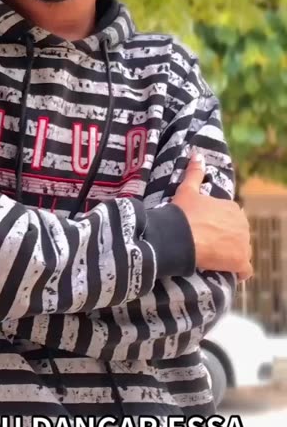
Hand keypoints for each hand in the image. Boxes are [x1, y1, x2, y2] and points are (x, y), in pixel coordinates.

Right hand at [172, 153, 252, 280]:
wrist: (180, 237)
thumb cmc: (183, 213)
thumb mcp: (187, 190)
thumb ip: (194, 172)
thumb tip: (196, 154)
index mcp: (232, 208)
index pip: (231, 220)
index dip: (219, 227)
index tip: (207, 232)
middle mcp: (242, 224)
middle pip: (238, 236)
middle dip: (228, 241)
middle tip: (209, 246)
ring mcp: (243, 243)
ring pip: (242, 252)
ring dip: (232, 256)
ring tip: (216, 260)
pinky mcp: (240, 261)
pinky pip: (245, 270)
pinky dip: (239, 272)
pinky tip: (229, 273)